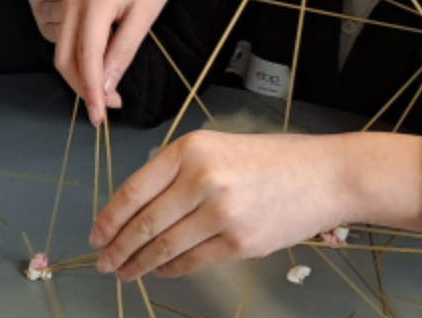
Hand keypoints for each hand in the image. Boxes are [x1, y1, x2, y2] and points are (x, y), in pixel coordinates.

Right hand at [54, 0, 194, 121]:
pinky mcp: (71, 1)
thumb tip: (107, 87)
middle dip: (82, 89)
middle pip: (65, 58)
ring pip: (63, 50)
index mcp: (93, 3)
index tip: (101, 117)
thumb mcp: (145, 15)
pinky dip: (80, 61)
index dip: (92, 92)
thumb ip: (123, 51)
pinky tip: (99, 72)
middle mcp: (73, 1)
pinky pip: (68, 39)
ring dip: (80, 77)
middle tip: (107, 110)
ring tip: (107, 95)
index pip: (86, 59)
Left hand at [92, 130, 421, 279]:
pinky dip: (171, 269)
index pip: (134, 190)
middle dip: (118, 248)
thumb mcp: (215, 147)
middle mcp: (201, 179)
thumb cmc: (269, 159)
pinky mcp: (240, 243)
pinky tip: (161, 271)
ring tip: (125, 273)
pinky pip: (193, 261)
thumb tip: (137, 209)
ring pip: (164, 246)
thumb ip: (177, 172)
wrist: (324, 175)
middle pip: (144, 223)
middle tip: (104, 262)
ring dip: (139, 264)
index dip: (110, 218)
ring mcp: (221, 213)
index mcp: (189, 149)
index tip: (96, 235)